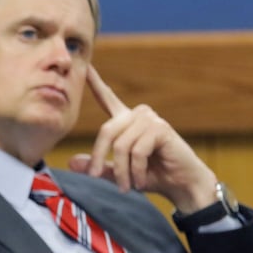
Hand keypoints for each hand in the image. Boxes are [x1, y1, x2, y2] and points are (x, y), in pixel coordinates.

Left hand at [67, 65, 217, 213]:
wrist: (182, 185)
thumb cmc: (152, 176)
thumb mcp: (119, 173)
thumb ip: (98, 166)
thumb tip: (70, 162)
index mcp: (126, 120)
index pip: (107, 98)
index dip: (95, 83)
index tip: (84, 67)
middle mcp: (137, 115)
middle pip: (106, 131)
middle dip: (99, 158)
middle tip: (95, 177)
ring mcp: (149, 119)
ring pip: (120, 145)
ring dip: (121, 170)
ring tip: (126, 186)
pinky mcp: (160, 129)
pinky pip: (136, 151)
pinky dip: (135, 170)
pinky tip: (141, 180)